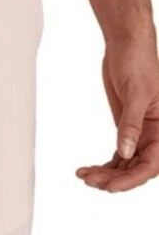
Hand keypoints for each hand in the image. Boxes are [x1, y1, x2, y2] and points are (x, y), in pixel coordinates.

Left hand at [77, 39, 158, 191]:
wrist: (127, 48)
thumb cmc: (139, 64)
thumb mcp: (136, 94)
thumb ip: (130, 125)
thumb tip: (125, 153)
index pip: (151, 164)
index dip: (131, 179)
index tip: (110, 186)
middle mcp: (155, 135)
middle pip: (136, 168)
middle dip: (114, 178)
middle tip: (90, 180)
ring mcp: (139, 134)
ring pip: (125, 164)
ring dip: (105, 173)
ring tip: (84, 176)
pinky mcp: (126, 130)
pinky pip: (118, 155)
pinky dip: (103, 164)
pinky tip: (87, 170)